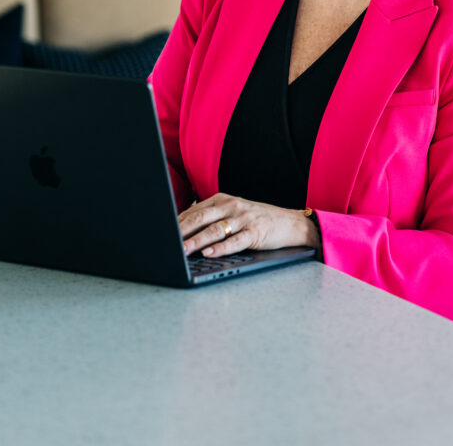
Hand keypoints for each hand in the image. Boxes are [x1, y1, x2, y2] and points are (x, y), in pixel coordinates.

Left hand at [178, 192, 319, 257]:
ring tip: (182, 251)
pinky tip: (209, 253)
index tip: (162, 233)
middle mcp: (232, 206)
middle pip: (201, 218)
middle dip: (181, 232)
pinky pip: (235, 241)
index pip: (194, 211)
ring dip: (196, 241)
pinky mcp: (255, 233)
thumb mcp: (233, 212)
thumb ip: (212, 216)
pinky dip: (220, 248)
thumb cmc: (258, 219)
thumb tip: (183, 227)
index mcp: (223, 200)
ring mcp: (244, 219)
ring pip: (215, 230)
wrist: (290, 223)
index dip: (177, 223)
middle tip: (166, 243)